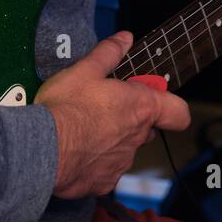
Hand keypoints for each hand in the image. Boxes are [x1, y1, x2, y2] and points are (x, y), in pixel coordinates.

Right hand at [36, 30, 190, 198]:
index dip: (170, 107)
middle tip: (105, 109)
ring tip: (84, 130)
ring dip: (111, 141)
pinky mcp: (103, 182)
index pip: (178, 113)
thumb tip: (124, 39)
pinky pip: (105, 172)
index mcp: (141, 107)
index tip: (153, 99)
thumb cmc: (66, 107)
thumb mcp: (85, 70)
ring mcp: (121, 162)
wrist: (43, 147)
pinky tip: (76, 153)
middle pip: (147, 129)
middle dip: (131, 120)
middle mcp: (137, 137)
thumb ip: (109, 53)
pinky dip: (94, 164)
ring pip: (125, 150)